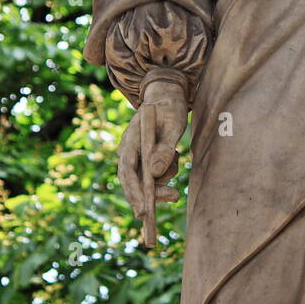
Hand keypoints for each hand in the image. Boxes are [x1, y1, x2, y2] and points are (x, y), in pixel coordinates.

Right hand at [117, 79, 187, 217]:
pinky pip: (154, 173)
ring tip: (177, 158)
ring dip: (163, 179)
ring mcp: (136, 154)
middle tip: (174, 196)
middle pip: (134, 180)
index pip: (127, 170)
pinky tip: (175, 155)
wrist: (168, 94)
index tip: (144, 209)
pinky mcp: (145, 156)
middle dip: (151, 194)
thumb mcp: (173, 125)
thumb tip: (156, 174)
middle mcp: (129, 149)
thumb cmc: (170, 107)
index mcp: (130, 140)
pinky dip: (166, 170)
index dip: (134, 191)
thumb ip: (165, 149)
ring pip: (146, 178)